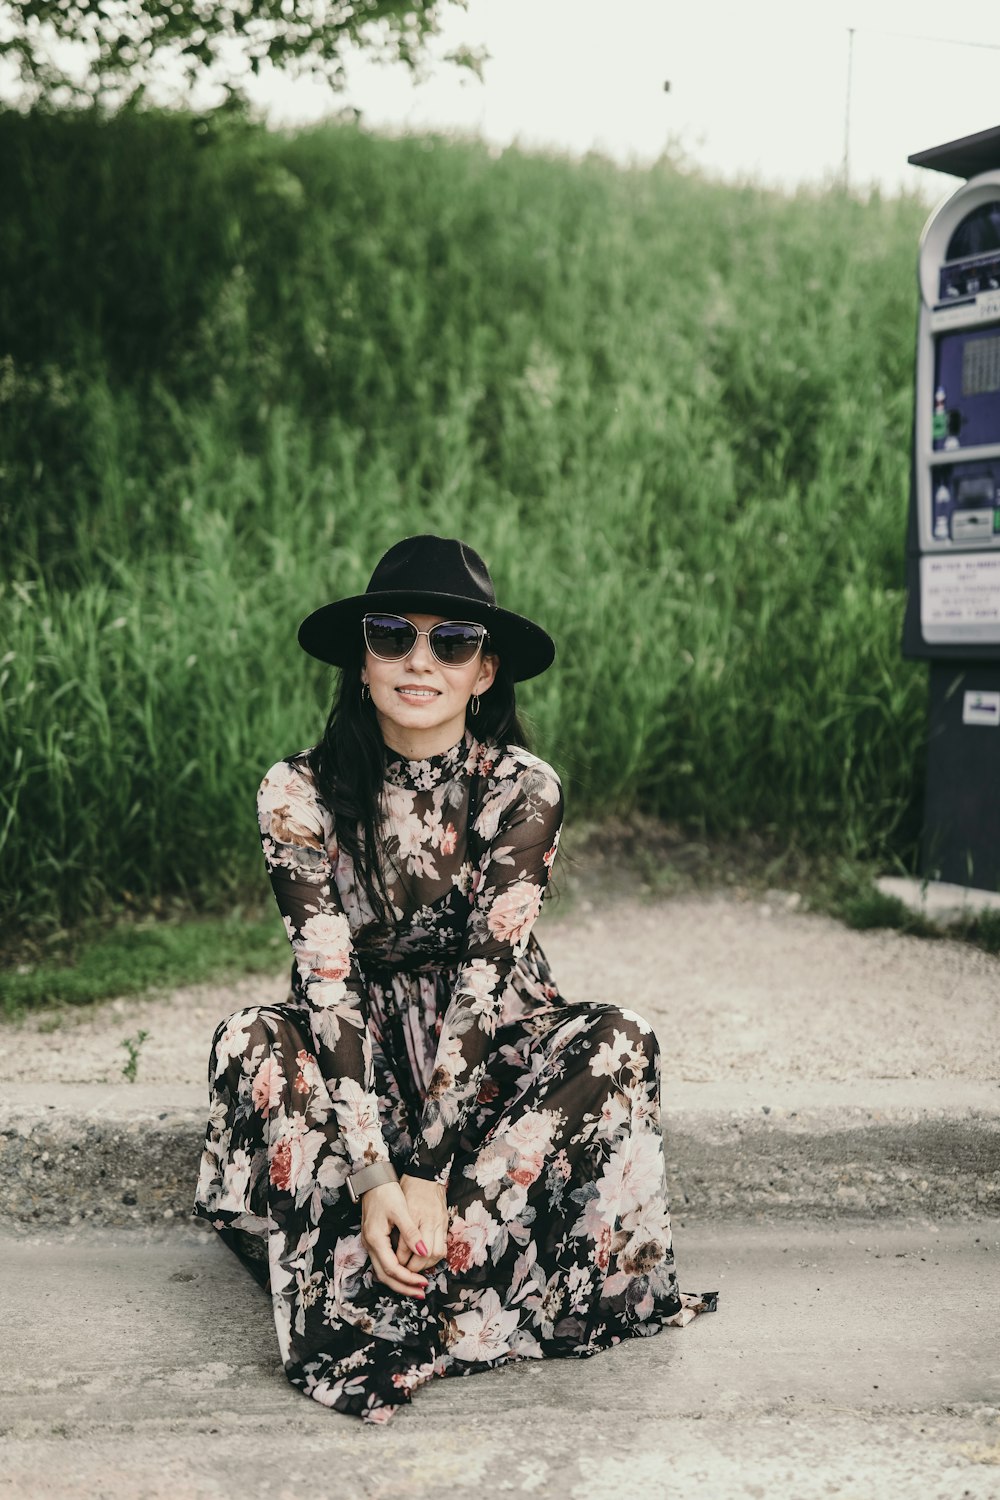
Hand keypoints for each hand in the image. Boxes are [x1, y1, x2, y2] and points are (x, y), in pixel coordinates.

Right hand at [360, 1181, 430, 1297]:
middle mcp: (370, 1245)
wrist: (373, 1179)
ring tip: (416, 1287)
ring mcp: (370, 1243)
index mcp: (376, 1239)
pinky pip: (383, 1263)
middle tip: (421, 1293)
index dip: (408, 1278)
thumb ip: (411, 1232)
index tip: (424, 1282)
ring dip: (399, 1281)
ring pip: (383, 1272)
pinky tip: (407, 1272)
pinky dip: (396, 1272)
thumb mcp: (400, 1210)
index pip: (392, 1268)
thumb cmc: (386, 1192)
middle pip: (385, 1277)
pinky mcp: (374, 1240)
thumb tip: (422, 1252)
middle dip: (403, 1287)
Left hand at [396, 1174, 447, 1272]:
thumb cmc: (409, 1188)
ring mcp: (440, 1223)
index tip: (394, 1265)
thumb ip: (398, 1228)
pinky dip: (435, 1257)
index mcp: (413, 1215)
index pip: (407, 1246)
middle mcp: (429, 1220)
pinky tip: (426, 1260)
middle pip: (425, 1255)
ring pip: (437, 1254)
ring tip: (416, 1269)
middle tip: (405, 1272)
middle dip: (415, 1268)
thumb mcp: (398, 1207)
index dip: (400, 1260)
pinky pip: (444, 1247)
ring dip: (427, 1265)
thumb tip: (394, 1251)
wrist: (426, 1175)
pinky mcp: (445, 1224)